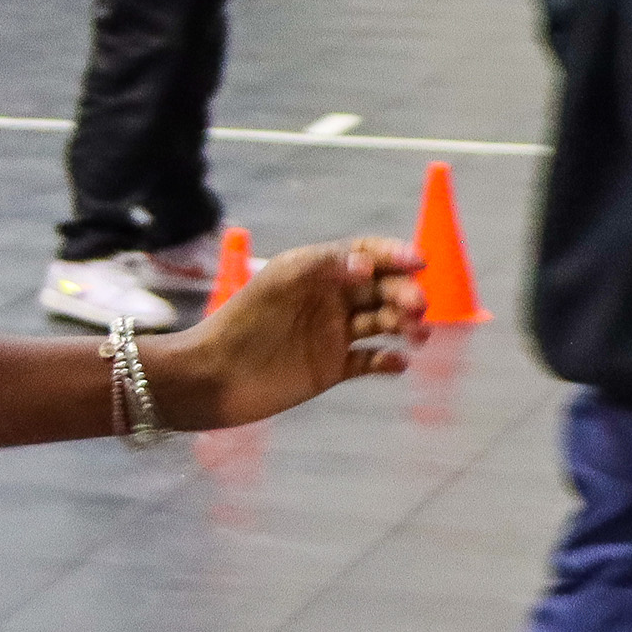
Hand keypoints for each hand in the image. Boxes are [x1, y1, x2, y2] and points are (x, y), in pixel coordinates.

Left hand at [160, 240, 426, 428]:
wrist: (213, 376)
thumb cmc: (242, 322)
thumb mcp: (279, 282)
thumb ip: (323, 265)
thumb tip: (366, 264)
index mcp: (316, 272)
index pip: (365, 254)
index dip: (394, 254)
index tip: (418, 261)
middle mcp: (329, 300)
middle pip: (381, 289)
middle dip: (404, 292)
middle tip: (416, 306)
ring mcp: (332, 335)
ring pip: (383, 323)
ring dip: (405, 324)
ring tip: (416, 333)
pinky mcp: (332, 369)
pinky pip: (371, 362)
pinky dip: (388, 361)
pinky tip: (397, 362)